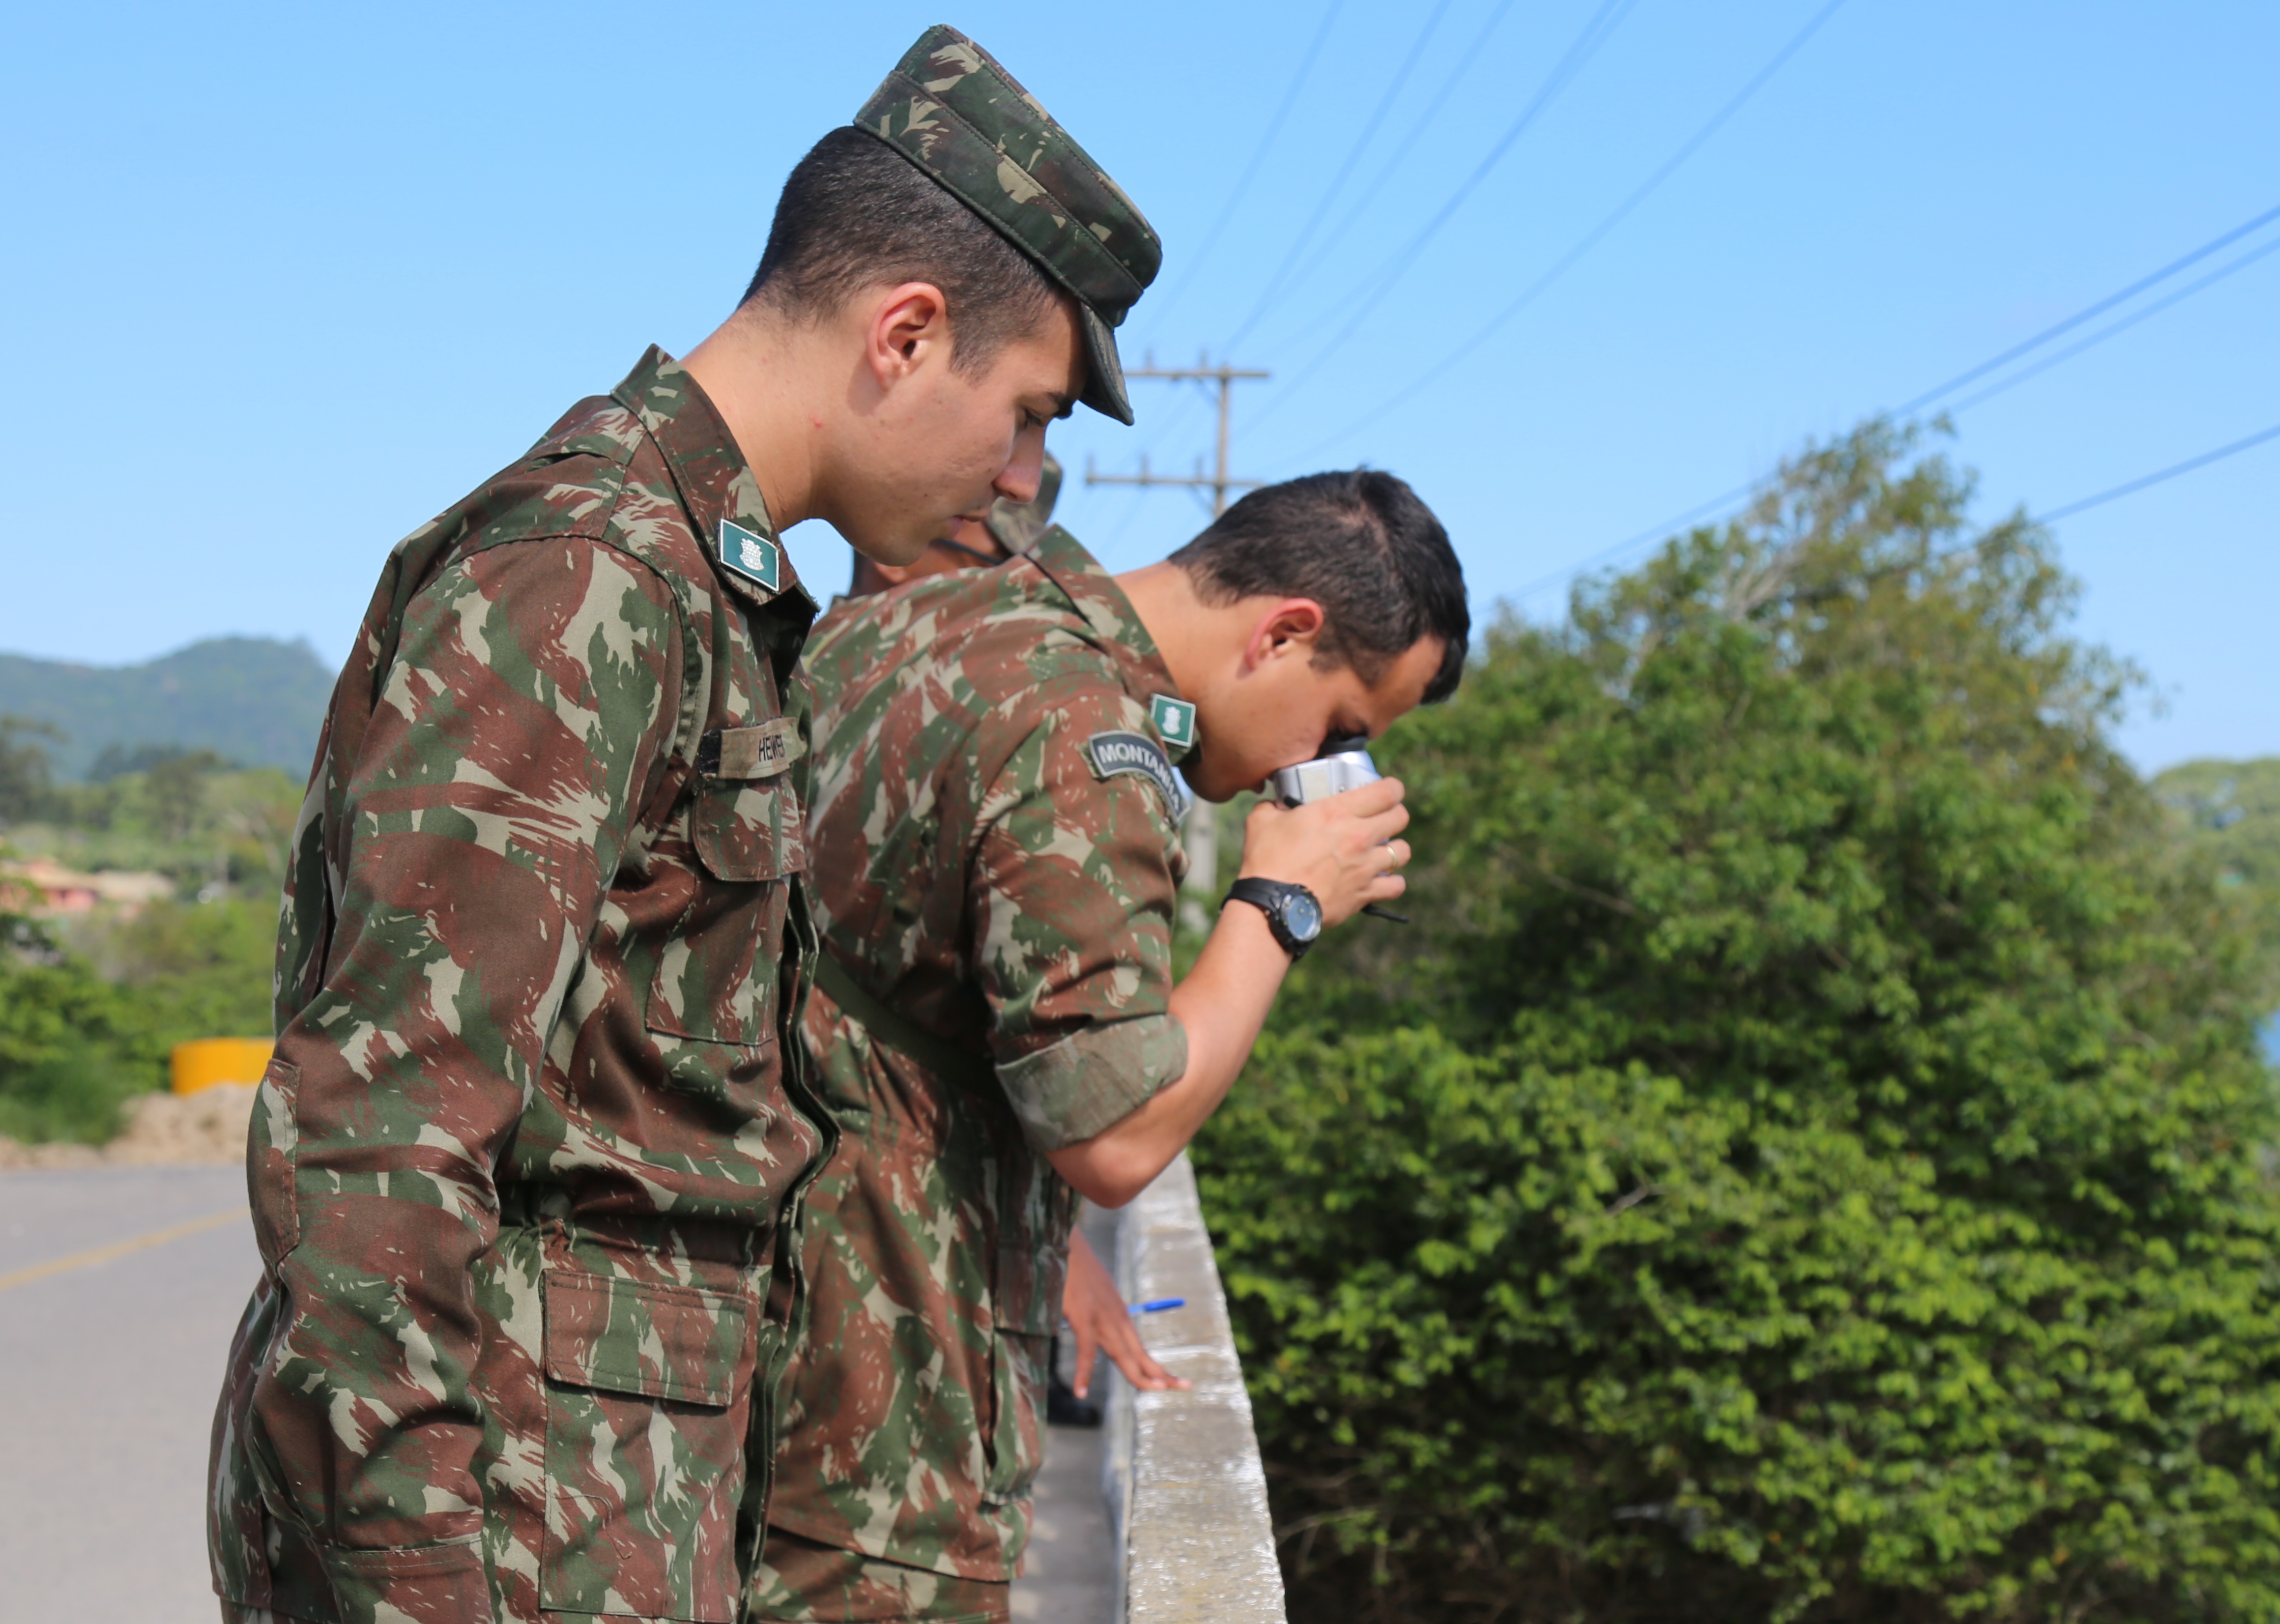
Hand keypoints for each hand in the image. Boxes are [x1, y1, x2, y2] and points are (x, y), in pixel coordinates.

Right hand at [1062, 1228, 1186, 1397]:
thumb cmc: (1076, 1269)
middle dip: (1162, 1374)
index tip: (1173, 1382)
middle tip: (1185, 1387)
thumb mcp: (1095, 1294)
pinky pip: (1085, 1351)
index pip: (1141, 1349)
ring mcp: (1101, 1320)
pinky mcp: (1083, 1317)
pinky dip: (1083, 1373)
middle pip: (1140, 1355)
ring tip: (1156, 1390)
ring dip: (1140, 1375)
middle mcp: (1116, 1320)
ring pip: (1123, 1355)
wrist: (1065, 1246)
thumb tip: (1100, 1323)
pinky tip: (1080, 1392)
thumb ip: (1101, 1311)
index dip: (1156, 1368)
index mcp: (1119, 1316)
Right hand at [1236, 775, 1410, 928]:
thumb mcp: (1263, 820)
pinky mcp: (1364, 892)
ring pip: (1403, 851)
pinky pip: (1395, 885)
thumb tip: (1276, 804)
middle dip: (1394, 814)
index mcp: (1337, 812)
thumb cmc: (1267, 861)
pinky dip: (1391, 882)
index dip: (1391, 788)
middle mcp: (1358, 836)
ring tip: (1381, 851)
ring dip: (1394, 849)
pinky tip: (1380, 880)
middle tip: (1381, 818)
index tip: (1387, 790)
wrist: (1273, 905)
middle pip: (1400, 817)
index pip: (1387, 791)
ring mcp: (1365, 866)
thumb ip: (1274, 806)